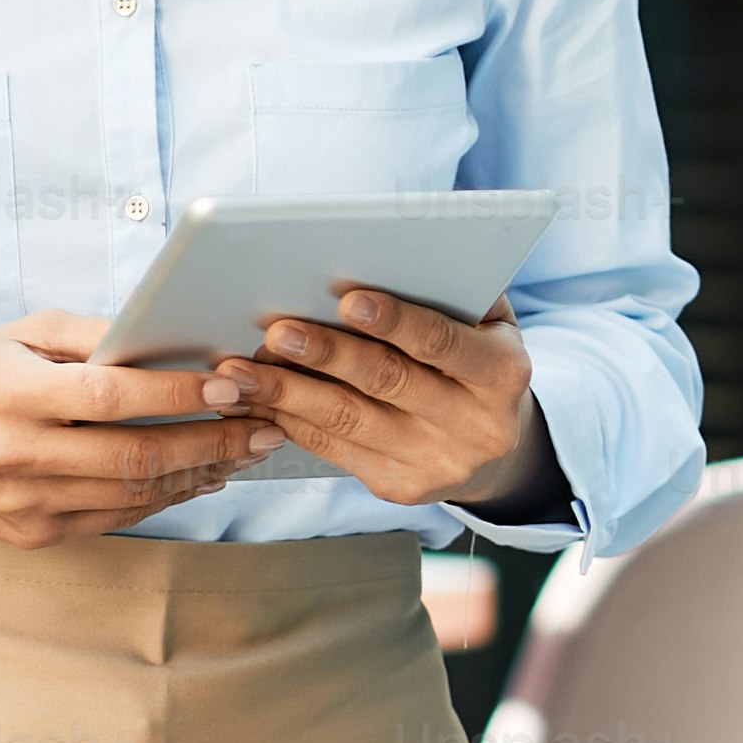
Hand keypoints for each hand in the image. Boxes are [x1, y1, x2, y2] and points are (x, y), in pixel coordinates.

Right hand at [0, 312, 269, 551]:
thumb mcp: (20, 335)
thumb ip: (95, 334)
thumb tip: (176, 333)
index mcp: (7, 394)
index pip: (108, 395)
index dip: (177, 391)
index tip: (232, 381)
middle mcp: (13, 454)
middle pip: (132, 454)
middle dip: (210, 441)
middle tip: (264, 426)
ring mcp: (23, 504)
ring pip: (132, 493)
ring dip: (200, 472)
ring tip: (246, 449)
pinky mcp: (34, 535)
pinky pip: (116, 516)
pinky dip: (166, 496)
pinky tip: (200, 473)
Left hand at [213, 284, 550, 511]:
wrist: (496, 448)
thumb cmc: (476, 360)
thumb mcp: (488, 323)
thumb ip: (451, 292)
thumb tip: (388, 254)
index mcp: (503, 375)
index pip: (443, 343)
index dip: (395, 321)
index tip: (346, 298)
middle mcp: (476, 426)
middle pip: (389, 383)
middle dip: (328, 355)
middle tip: (276, 331)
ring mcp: (436, 464)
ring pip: (349, 421)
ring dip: (288, 393)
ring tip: (240, 370)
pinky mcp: (398, 488)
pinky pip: (333, 449)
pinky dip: (288, 420)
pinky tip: (252, 400)